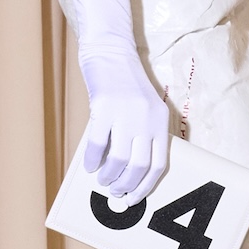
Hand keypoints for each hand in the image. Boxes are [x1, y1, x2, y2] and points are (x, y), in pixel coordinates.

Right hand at [79, 40, 169, 202]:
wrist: (110, 51)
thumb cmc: (125, 82)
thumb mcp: (144, 107)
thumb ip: (142, 133)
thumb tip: (128, 169)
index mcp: (160, 121)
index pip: (159, 164)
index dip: (146, 185)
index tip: (134, 197)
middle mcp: (146, 119)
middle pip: (139, 166)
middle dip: (126, 185)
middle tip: (115, 192)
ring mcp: (125, 113)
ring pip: (118, 159)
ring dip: (109, 176)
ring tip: (102, 180)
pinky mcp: (103, 107)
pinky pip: (96, 144)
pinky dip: (91, 160)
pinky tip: (89, 165)